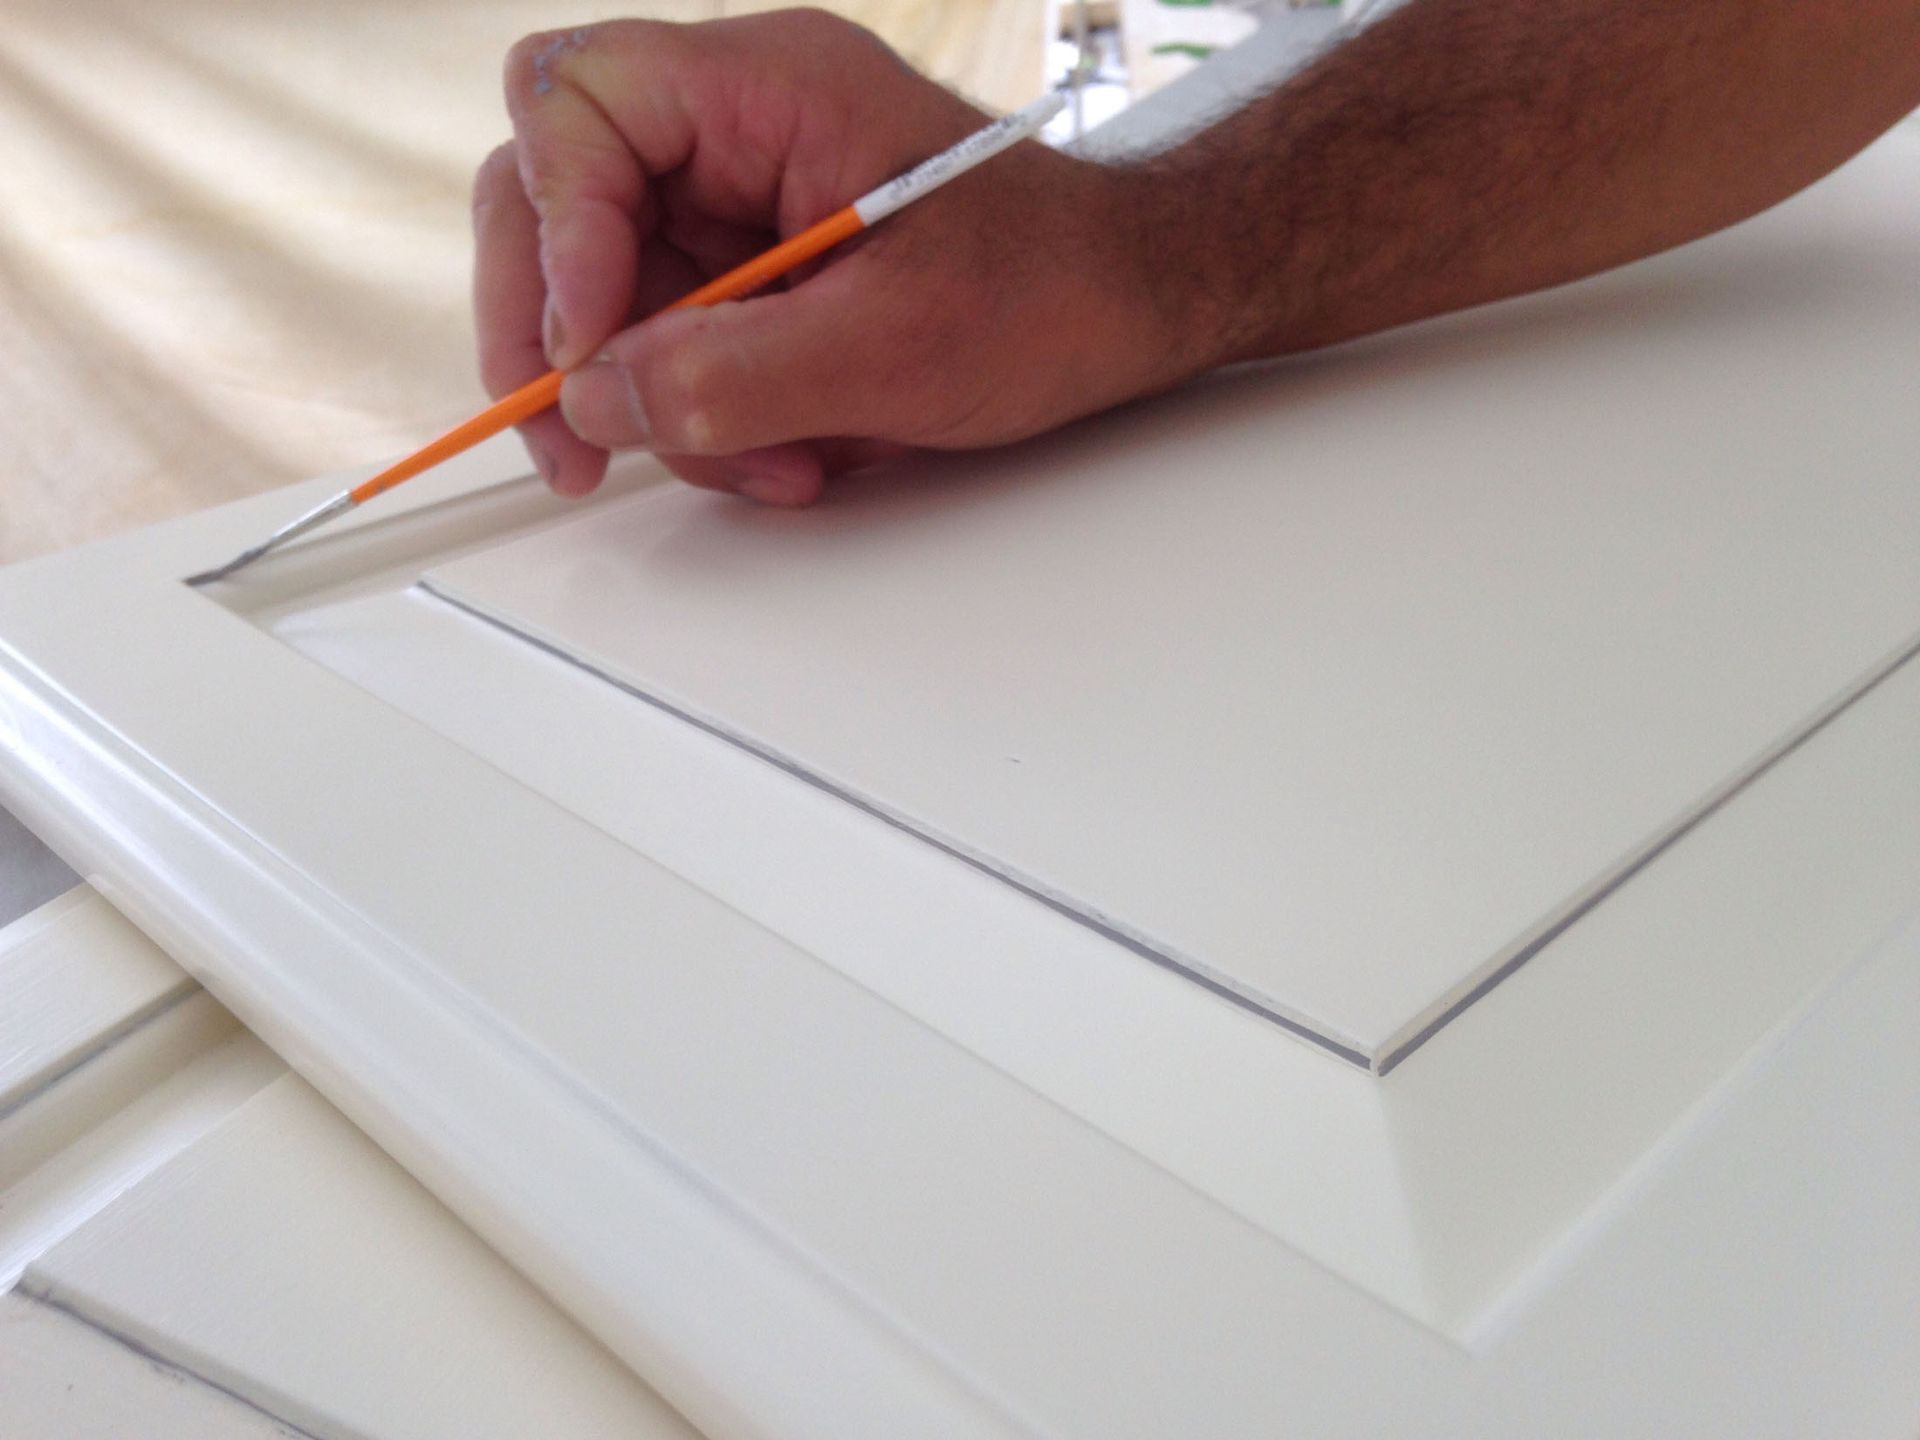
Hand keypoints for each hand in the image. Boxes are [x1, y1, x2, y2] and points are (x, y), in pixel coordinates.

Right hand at [472, 11, 1185, 503]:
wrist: (1126, 304)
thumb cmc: (1052, 287)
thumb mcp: (894, 348)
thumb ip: (733, 375)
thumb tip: (595, 401)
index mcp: (772, 88)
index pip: (580, 106)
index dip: (555, 229)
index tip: (581, 351)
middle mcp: (735, 127)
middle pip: (553, 193)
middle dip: (555, 332)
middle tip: (568, 444)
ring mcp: (735, 199)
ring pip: (606, 290)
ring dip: (654, 400)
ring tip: (764, 462)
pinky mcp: (750, 269)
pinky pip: (670, 338)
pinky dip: (705, 413)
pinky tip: (785, 452)